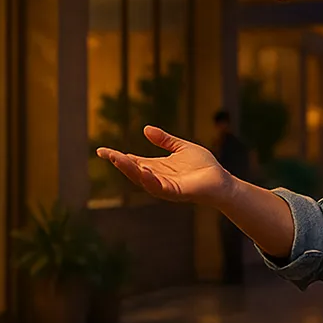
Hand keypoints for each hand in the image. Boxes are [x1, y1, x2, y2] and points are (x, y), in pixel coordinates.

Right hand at [96, 126, 231, 204]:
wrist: (221, 180)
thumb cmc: (204, 166)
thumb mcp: (181, 147)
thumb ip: (165, 140)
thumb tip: (145, 129)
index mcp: (157, 167)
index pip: (133, 161)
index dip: (117, 156)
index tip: (101, 150)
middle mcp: (157, 178)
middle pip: (133, 170)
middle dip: (119, 162)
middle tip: (105, 153)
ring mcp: (165, 187)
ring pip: (142, 179)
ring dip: (129, 170)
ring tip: (117, 159)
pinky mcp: (176, 192)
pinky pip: (159, 187)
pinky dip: (150, 180)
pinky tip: (142, 171)